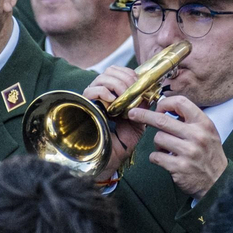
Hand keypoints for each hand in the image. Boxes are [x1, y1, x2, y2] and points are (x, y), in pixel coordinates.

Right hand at [84, 65, 145, 181]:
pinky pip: (90, 91)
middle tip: (132, 92)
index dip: (128, 73)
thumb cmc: (122, 143)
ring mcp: (91, 101)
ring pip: (101, 78)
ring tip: (123, 98)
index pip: (116, 71)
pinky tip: (112, 102)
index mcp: (112, 95)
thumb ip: (142, 106)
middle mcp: (100, 95)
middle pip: (109, 71)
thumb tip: (148, 91)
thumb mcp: (138, 122)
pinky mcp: (84, 108)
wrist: (111, 161)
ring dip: (116, 85)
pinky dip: (104, 92)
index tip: (138, 83)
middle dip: (125, 78)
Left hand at [126, 95, 226, 199]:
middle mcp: (197, 135)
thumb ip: (190, 120)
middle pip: (162, 120)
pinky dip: (156, 157)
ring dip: (158, 144)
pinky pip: (156, 156)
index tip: (157, 108)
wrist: (218, 182)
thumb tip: (164, 109)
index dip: (165, 103)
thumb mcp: (207, 132)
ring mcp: (188, 151)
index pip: (181, 103)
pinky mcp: (179, 166)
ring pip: (158, 138)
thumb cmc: (209, 154)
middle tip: (133, 114)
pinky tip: (165, 160)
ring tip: (167, 149)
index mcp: (203, 123)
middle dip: (144, 115)